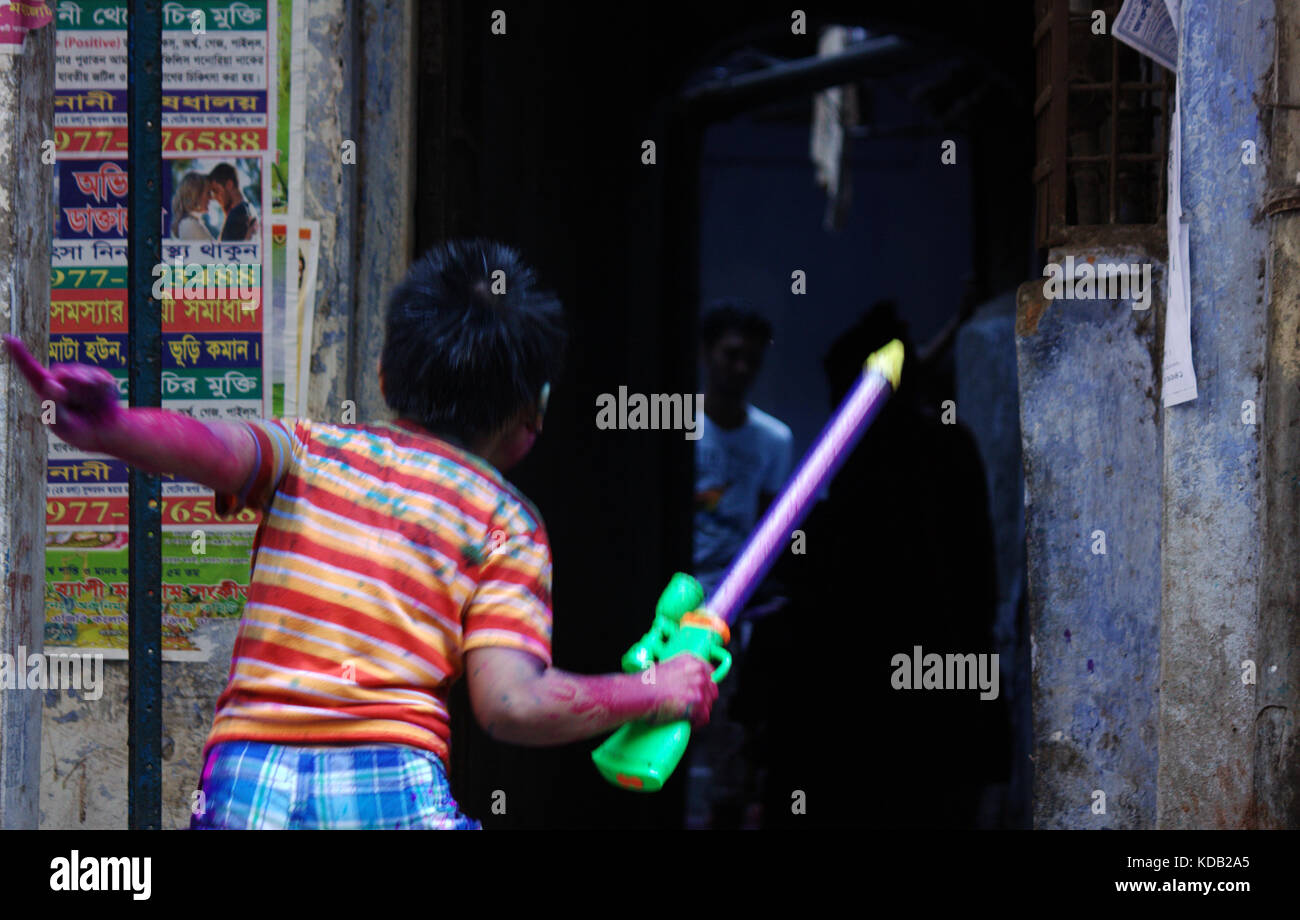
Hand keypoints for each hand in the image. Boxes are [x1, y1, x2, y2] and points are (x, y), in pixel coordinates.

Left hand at [3, 335, 121, 452]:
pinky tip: (102, 399)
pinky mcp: (100, 376)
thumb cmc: (80, 431)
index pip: (30, 370)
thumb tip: (51, 382)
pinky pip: (99, 377)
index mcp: (47, 391)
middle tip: (74, 400)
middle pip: (61, 371)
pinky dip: (101, 389)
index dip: (19, 354)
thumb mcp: (62, 425)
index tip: (8, 338)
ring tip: (91, 404)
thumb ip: (53, 405)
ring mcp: (82, 376)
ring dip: (85, 390)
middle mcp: (62, 379)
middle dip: (68, 384)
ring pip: (79, 373)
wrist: (107, 434)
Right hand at [647, 653, 718, 727]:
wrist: (638, 694)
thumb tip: (683, 682)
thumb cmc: (645, 683)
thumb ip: (679, 672)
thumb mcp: (665, 667)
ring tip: (687, 716)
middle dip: (703, 699)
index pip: (709, 672)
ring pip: (708, 705)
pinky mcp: (697, 705)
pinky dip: (697, 723)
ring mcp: (699, 688)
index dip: (705, 684)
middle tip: (692, 706)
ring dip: (699, 712)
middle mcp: (698, 672)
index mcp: (690, 661)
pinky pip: (704, 718)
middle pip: (711, 690)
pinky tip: (688, 723)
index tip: (701, 691)